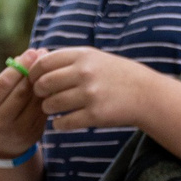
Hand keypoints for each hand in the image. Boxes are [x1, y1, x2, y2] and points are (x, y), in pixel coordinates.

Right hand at [0, 50, 48, 158]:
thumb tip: (32, 54)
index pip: (4, 84)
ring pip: (36, 100)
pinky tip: (53, 81)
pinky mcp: (34, 133)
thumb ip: (8, 77)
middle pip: (22, 92)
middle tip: (44, 54)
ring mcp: (18, 130)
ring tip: (51, 65)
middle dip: (34, 71)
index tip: (32, 51)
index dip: (20, 66)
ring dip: (45, 80)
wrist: (1, 144)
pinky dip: (50, 94)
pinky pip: (44, 108)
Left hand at [26, 46, 163, 131]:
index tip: (35, 80)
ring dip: (48, 109)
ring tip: (54, 109)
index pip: (44, 63)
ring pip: (51, 105)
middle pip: (44, 84)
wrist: (146, 94)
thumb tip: (36, 62)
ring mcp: (90, 95)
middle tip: (44, 96)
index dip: (34, 73)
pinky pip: (63, 123)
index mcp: (84, 55)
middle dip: (39, 92)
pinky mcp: (95, 115)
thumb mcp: (95, 58)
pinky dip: (58, 124)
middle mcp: (85, 73)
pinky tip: (63, 121)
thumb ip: (68, 59)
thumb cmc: (116, 75)